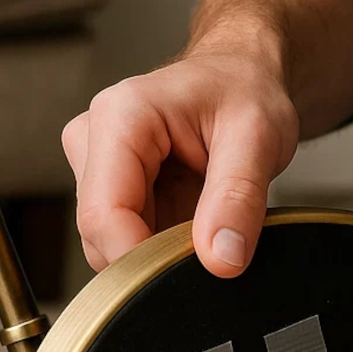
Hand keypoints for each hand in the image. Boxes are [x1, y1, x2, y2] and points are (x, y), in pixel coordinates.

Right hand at [62, 39, 298, 274]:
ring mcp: (97, 169)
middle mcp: (93, 141)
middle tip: (214, 240)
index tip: (193, 273)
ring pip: (111, 246)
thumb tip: (220, 259)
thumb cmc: (243, 92)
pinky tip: (192, 222)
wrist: (239, 77)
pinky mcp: (110, 191)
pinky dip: (162, 248)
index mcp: (120, 118)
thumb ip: (239, 199)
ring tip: (206, 220)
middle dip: (157, 259)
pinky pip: (127, 242)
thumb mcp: (258, 138)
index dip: (144, 261)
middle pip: (101, 237)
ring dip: (161, 253)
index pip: (104, 216)